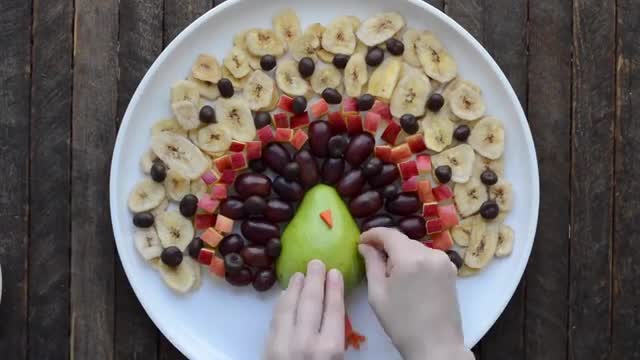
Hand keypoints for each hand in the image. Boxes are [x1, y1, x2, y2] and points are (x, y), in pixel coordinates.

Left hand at [264, 260, 344, 359]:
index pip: (334, 310)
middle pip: (311, 302)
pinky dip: (281, 304)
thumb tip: (329, 311)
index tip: (335, 272)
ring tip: (299, 275)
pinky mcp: (267, 346)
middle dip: (314, 280)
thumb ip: (334, 340)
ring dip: (294, 288)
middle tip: (316, 263)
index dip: (335, 288)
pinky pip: (275, 319)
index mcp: (331, 348)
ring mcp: (284, 343)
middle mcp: (307, 342)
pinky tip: (285, 295)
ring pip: (289, 307)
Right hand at [359, 228, 473, 359]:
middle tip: (373, 261)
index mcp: (411, 258)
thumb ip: (371, 264)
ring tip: (392, 276)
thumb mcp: (378, 294)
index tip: (361, 241)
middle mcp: (430, 254)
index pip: (389, 234)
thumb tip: (365, 246)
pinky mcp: (450, 270)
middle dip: (386, 247)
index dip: (372, 234)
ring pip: (415, 249)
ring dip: (401, 255)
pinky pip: (427, 257)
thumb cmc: (402, 323)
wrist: (436, 346)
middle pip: (403, 241)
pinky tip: (409, 280)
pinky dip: (415, 262)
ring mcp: (444, 261)